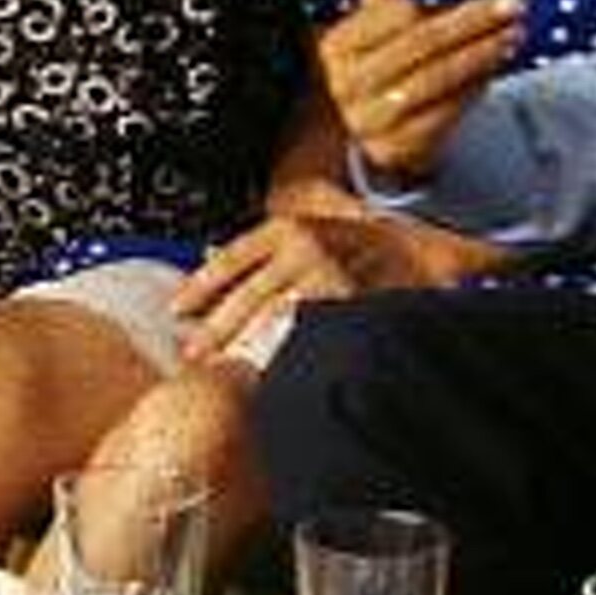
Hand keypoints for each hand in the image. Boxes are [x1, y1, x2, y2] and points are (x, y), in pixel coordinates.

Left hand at [174, 200, 491, 358]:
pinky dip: (285, 350)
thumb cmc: (356, 240)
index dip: (201, 286)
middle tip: (192, 355)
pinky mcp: (349, 302)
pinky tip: (268, 367)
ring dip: (245, 344)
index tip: (176, 310)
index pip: (231, 257)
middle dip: (217, 329)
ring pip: (274, 317)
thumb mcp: (307, 226)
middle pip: (248, 295)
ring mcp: (329, 274)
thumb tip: (205, 258)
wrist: (419, 246)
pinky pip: (308, 331)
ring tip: (221, 369)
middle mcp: (305, 245)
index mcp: (288, 225)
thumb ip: (263, 248)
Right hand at [313, 0, 517, 183]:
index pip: (392, 15)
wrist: (344, 142)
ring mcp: (371, 121)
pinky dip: (472, 90)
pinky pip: (442, 117)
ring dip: (480, 57)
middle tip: (515, 4)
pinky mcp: (396, 151)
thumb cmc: (364, 62)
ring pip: (434, 81)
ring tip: (516, 35)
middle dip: (471, 23)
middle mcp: (348, 84)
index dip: (430, 7)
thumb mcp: (364, 11)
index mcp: (334, 45)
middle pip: (420, 45)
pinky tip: (496, 69)